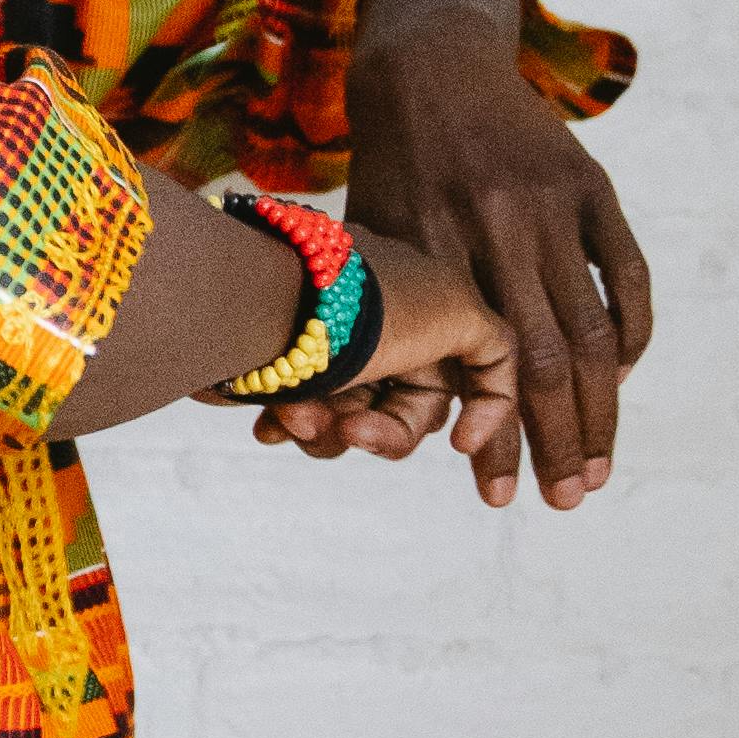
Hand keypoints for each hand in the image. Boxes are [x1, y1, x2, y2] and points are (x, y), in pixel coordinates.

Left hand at [250, 224, 529, 500]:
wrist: (243, 294)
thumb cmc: (354, 305)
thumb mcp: (455, 309)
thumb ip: (494, 346)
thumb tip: (489, 392)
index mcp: (428, 301)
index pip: (474, 374)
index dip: (482, 414)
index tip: (463, 443)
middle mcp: (382, 324)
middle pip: (409, 411)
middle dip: (383, 431)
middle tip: (350, 427)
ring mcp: (330, 345)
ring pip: (353, 424)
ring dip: (329, 432)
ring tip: (293, 414)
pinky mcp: (282, 365)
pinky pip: (302, 418)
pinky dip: (292, 426)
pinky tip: (271, 425)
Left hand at [338, 0, 653, 507]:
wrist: (425, 64)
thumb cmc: (387, 170)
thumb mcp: (373, 239)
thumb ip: (395, 315)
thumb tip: (404, 420)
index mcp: (432, 249)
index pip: (475, 367)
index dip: (491, 435)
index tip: (498, 492)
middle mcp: (495, 229)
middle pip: (543, 362)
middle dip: (559, 441)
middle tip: (568, 499)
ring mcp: (551, 205)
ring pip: (590, 329)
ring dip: (603, 408)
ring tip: (598, 464)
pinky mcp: (590, 184)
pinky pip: (627, 274)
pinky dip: (629, 334)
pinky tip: (617, 378)